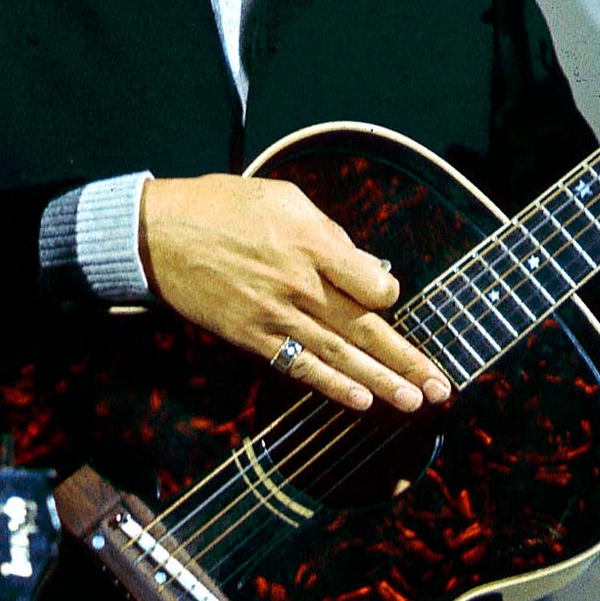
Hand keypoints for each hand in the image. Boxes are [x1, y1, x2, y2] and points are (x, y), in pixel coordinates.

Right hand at [139, 175, 451, 412]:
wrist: (156, 234)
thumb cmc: (219, 206)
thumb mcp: (281, 198)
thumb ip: (328, 231)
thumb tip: (364, 265)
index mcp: (312, 243)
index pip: (375, 285)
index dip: (388, 296)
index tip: (384, 298)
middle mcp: (300, 283)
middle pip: (367, 328)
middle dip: (408, 359)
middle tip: (442, 387)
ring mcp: (275, 313)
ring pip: (340, 354)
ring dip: (382, 382)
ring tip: (415, 402)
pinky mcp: (250, 335)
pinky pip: (298, 365)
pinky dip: (331, 385)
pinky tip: (359, 401)